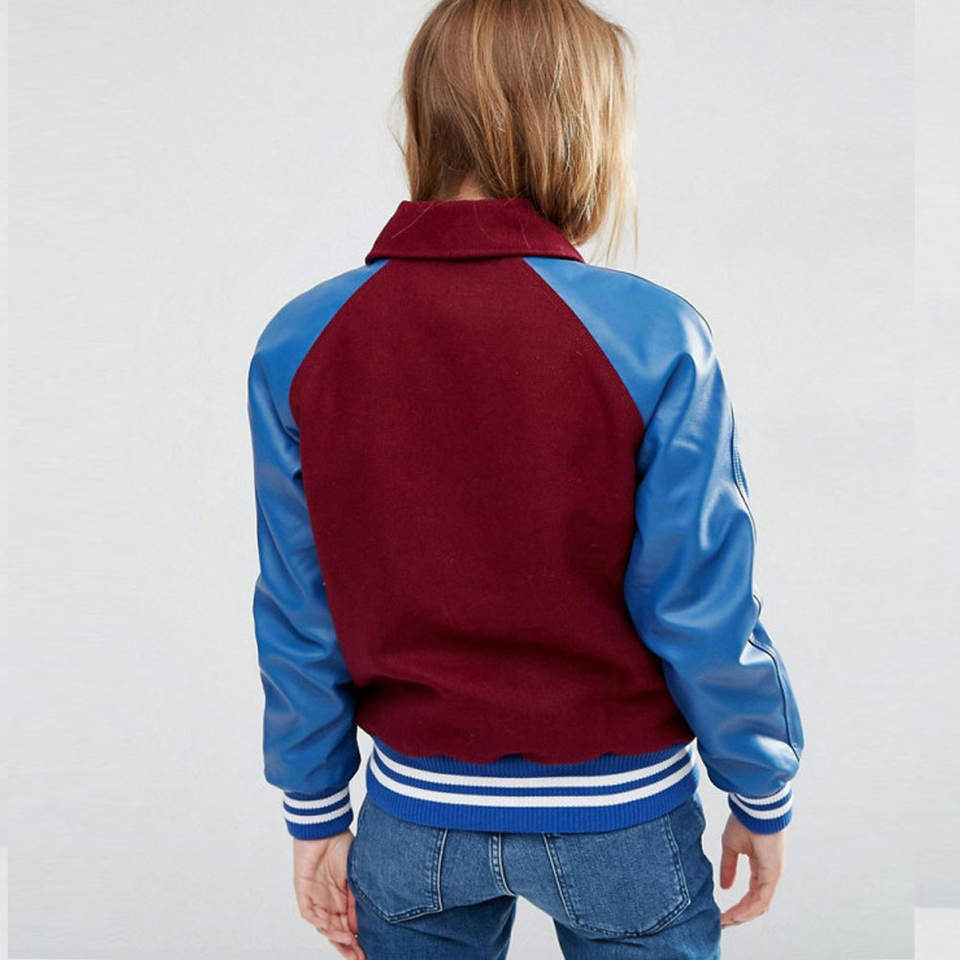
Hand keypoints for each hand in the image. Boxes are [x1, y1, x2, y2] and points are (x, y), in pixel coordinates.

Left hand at [293, 832, 365, 959]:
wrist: (325, 828)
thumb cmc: (342, 845)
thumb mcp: (356, 875)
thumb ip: (358, 898)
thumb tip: (362, 921)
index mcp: (343, 899)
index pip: (349, 926)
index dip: (357, 940)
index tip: (366, 952)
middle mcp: (329, 902)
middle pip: (336, 932)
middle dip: (346, 946)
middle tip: (357, 957)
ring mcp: (316, 898)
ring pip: (323, 926)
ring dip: (334, 935)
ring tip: (347, 940)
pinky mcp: (304, 891)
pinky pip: (308, 912)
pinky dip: (317, 920)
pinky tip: (327, 926)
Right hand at [718, 814, 784, 926]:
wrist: (755, 807)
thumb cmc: (745, 821)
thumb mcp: (731, 847)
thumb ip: (728, 867)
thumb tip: (724, 887)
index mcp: (760, 867)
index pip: (750, 894)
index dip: (737, 905)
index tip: (722, 913)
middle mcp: (768, 875)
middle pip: (755, 904)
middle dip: (739, 915)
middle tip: (723, 923)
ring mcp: (772, 876)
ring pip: (759, 905)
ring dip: (742, 916)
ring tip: (726, 921)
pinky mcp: (773, 874)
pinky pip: (762, 899)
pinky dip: (748, 909)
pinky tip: (736, 915)